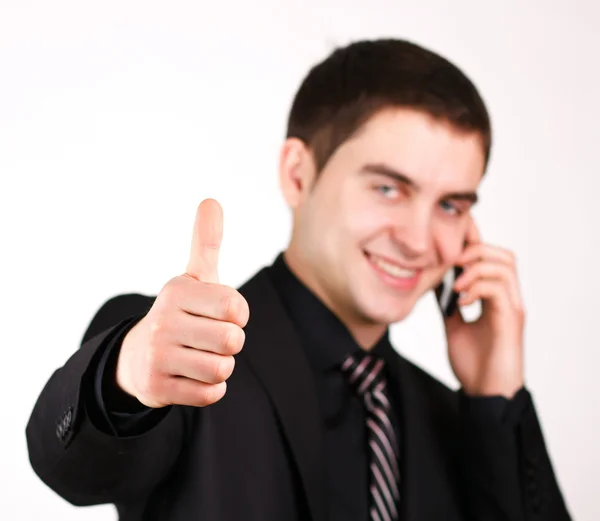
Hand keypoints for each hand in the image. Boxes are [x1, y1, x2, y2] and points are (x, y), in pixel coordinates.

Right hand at [116, 199, 249, 407]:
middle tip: (210, 339)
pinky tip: (191, 376)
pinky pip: (210, 394)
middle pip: (233, 341)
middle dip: (230, 343)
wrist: (139, 357)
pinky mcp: (157, 388)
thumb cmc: (180, 313)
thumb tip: (211, 200)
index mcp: (177, 291)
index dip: (238, 315)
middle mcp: (164, 321)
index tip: (220, 314)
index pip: (237, 308)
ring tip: (199, 357)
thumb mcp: (193, 278)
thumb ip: (206, 242)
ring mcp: (157, 356)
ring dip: (220, 367)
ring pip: (222, 369)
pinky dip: (209, 389)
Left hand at [443, 216, 524, 398]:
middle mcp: (507, 298)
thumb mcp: (453, 325)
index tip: (448, 236)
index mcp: (494, 297)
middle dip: (475, 249)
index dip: (472, 243)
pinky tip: (460, 301)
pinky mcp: (511, 320)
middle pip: (503, 254)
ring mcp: (512, 307)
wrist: (485, 395)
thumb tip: (433, 282)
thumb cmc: (473, 364)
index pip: (489, 259)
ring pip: (505, 265)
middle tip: (450, 260)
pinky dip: (477, 287)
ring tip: (455, 282)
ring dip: (476, 266)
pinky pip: (499, 289)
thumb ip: (448, 303)